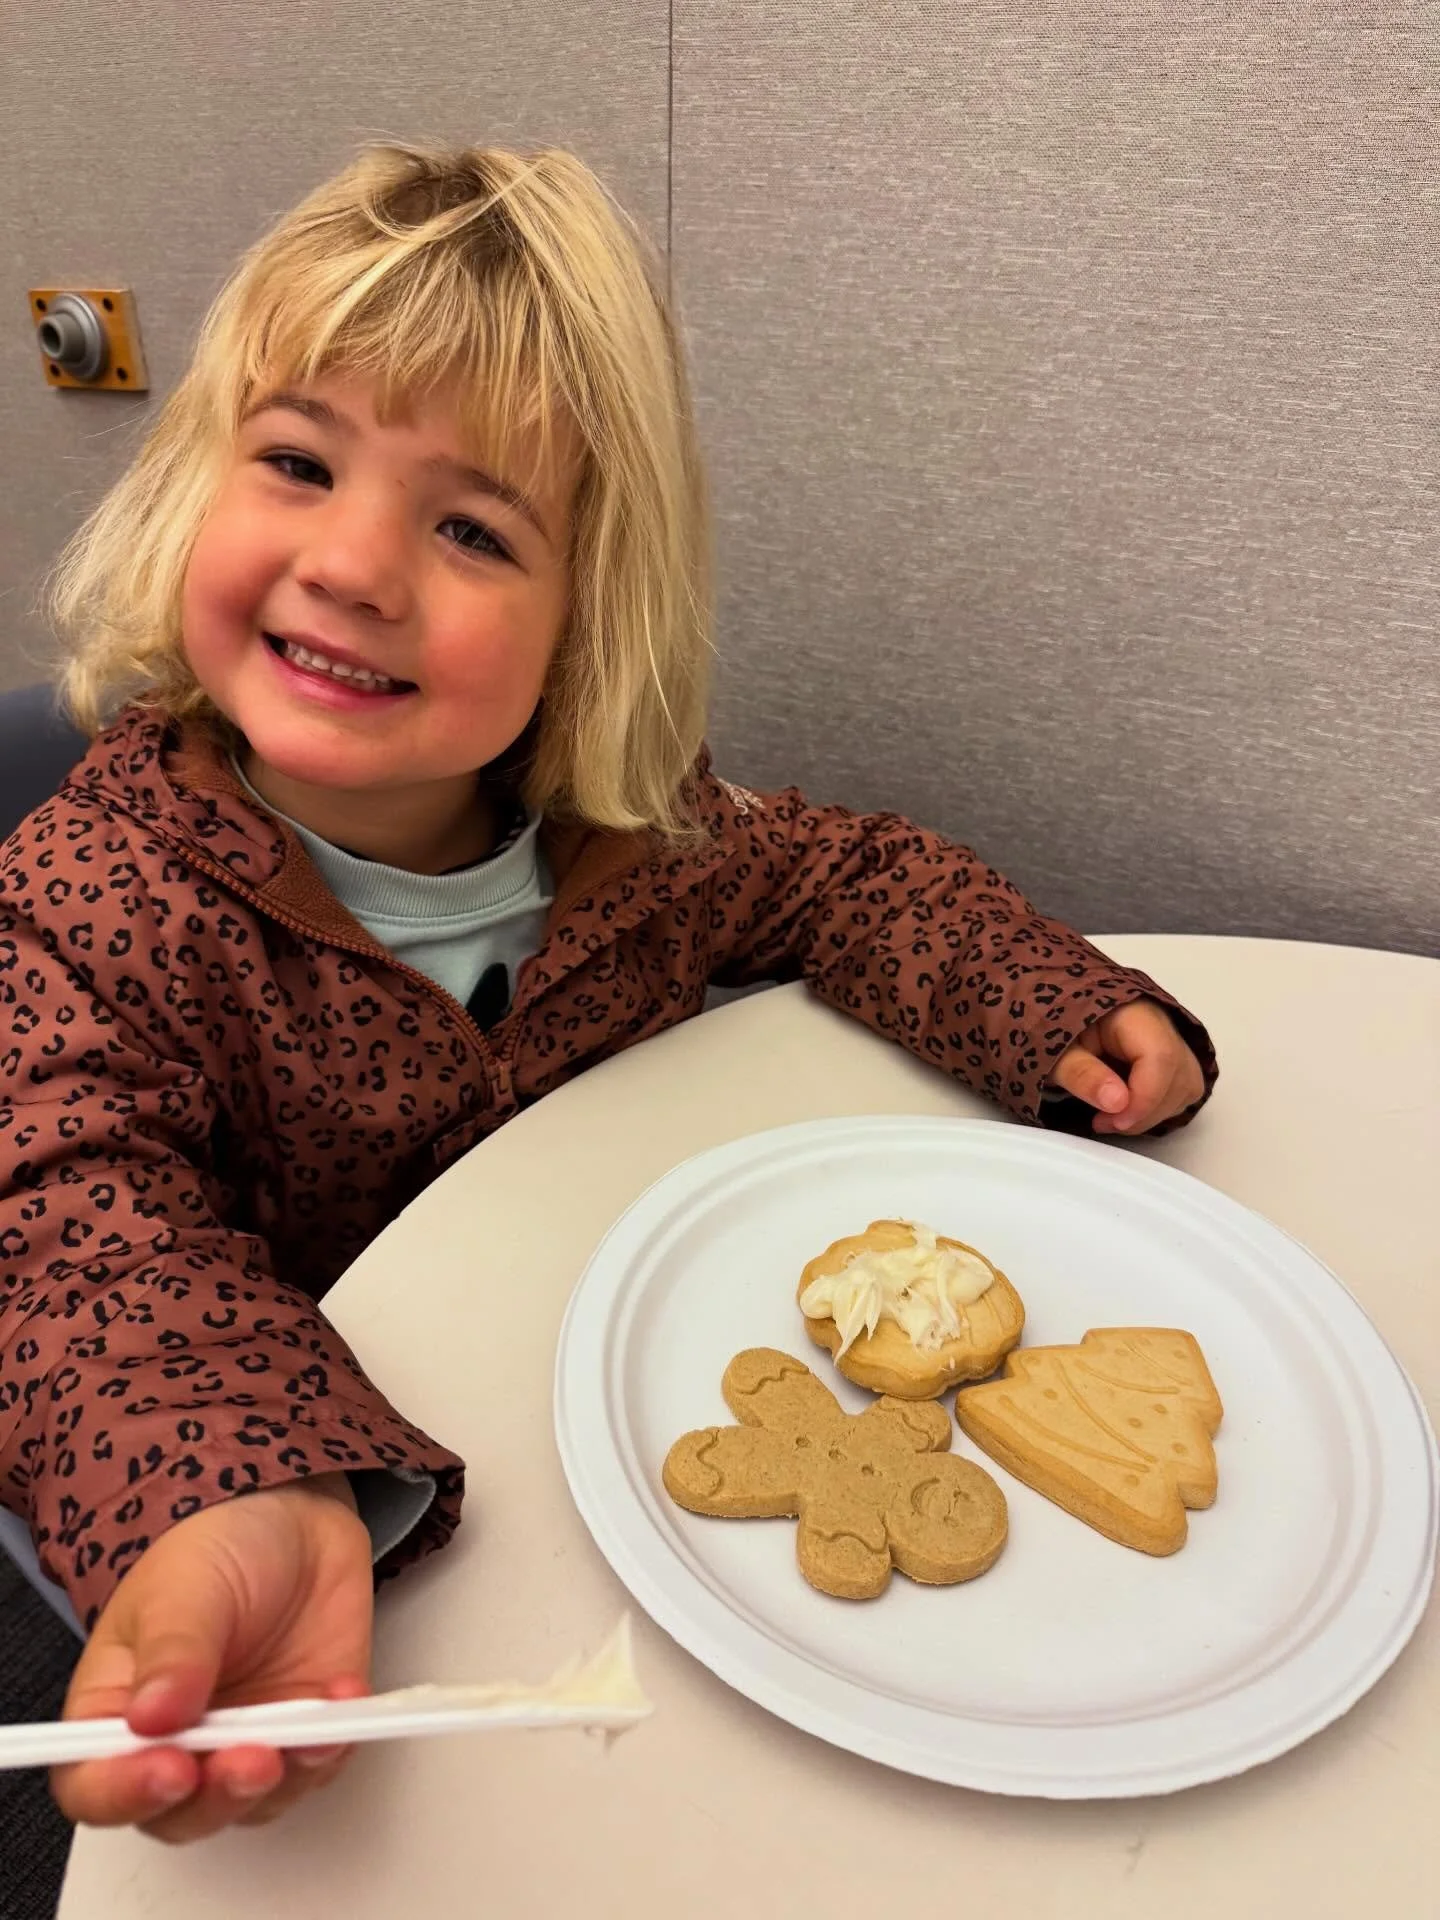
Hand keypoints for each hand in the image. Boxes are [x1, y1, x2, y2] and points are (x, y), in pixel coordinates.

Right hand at [53, 1473, 373, 1843]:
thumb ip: (172, 1652)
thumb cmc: (216, 1546)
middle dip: (215, 1799)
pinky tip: (343, 1697)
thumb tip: (151, 1720)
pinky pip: (317, 1768)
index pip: (94, 1785)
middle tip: (250, 1760)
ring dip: (279, 1782)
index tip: (170, 1771)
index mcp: (116, 1711)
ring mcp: (242, 1745)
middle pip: (177, 1814)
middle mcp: (175, 1744)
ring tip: (307, 1729)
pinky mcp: (303, 1734)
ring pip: (251, 1805)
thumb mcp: (184, 1588)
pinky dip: (332, 1745)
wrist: (294, 1518)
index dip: (124, 1795)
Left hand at [1047, 999, 1205, 1135]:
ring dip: (1155, 1112)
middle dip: (1146, 1111)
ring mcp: (1170, 1038)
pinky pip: (1182, 1086)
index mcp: (1131, 1012)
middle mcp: (1160, 1022)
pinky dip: (1160, 1106)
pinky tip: (1129, 1108)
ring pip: (1187, 1084)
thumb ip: (1082, 1074)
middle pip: (1179, 1074)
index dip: (1145, 1098)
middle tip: (1104, 1122)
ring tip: (1114, 1117)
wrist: (1056, 1012)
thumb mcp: (1055, 1053)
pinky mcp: (1171, 1055)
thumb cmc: (1054, 1028)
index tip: (1115, 1121)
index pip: (1160, 1056)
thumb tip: (1117, 1102)